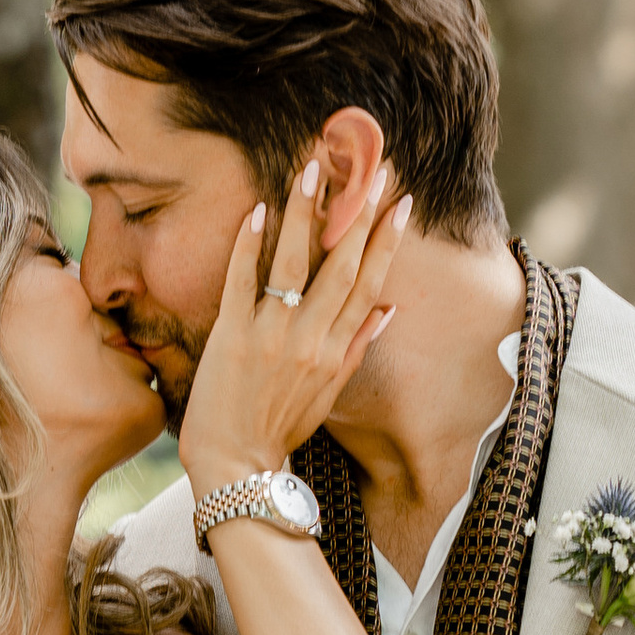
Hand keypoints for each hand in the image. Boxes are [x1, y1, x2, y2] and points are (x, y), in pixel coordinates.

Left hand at [177, 163, 412, 499]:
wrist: (236, 464)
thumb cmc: (280, 426)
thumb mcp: (329, 391)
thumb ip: (357, 346)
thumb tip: (388, 310)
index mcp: (336, 350)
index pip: (369, 284)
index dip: (387, 241)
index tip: (403, 203)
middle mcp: (310, 338)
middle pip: (341, 266)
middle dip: (360, 215)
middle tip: (376, 170)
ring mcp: (271, 335)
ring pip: (294, 263)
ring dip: (306, 214)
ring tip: (314, 170)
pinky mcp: (231, 336)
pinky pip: (242, 281)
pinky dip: (250, 246)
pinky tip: (257, 210)